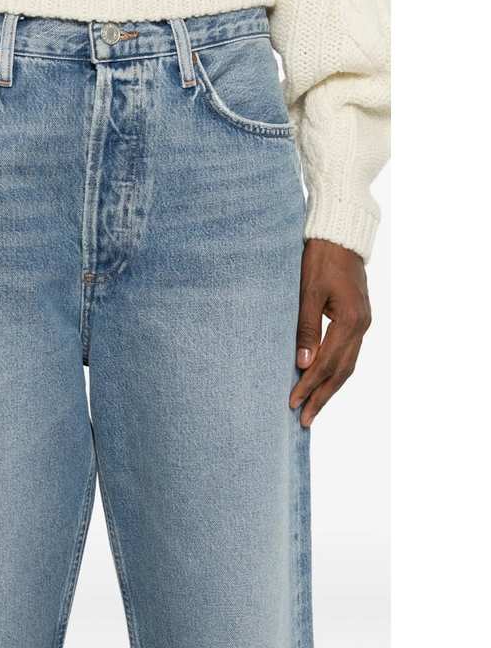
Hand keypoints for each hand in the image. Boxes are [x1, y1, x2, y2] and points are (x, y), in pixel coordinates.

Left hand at [290, 239, 371, 426]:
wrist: (340, 236)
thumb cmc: (320, 259)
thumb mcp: (308, 291)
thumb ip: (305, 327)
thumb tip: (302, 363)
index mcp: (351, 320)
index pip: (327, 363)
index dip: (309, 385)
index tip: (292, 403)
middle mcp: (362, 326)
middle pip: (341, 372)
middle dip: (321, 397)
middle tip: (304, 420)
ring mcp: (363, 324)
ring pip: (347, 365)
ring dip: (329, 388)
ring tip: (313, 408)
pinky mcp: (357, 320)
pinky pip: (348, 353)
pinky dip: (335, 371)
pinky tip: (323, 381)